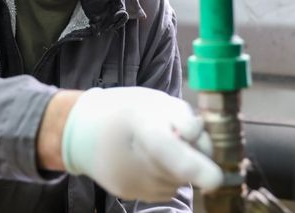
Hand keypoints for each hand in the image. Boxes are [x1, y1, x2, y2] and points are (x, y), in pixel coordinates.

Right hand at [60, 87, 223, 201]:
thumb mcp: (154, 100)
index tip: (215, 180)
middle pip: (179, 169)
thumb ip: (181, 118)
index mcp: (138, 124)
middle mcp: (131, 158)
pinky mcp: (128, 193)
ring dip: (178, 168)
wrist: (80, 128)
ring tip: (158, 147)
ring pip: (175, 182)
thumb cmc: (122, 109)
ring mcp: (128, 181)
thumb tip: (198, 139)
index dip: (191, 165)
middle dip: (192, 157)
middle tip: (177, 137)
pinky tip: (149, 160)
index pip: (165, 148)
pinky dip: (166, 177)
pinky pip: (164, 190)